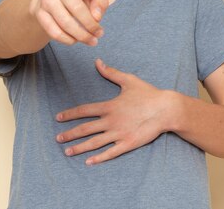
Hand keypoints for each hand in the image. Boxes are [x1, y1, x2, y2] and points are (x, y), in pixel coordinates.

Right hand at [29, 0, 107, 45]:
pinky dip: (67, 40)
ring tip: (91, 40)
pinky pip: (54, 32)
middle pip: (77, 9)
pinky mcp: (39, 13)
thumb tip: (96, 17)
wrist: (51, 0)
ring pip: (66, 23)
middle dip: (91, 25)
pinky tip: (74, 40)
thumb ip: (100, 2)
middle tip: (99, 34)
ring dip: (81, 36)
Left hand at [55, 59, 174, 164]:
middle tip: (58, 138)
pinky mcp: (128, 143)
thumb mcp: (128, 80)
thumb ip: (111, 72)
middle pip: (85, 129)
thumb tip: (98, 62)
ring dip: (79, 147)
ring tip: (67, 152)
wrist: (166, 109)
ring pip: (94, 142)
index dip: (70, 114)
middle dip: (70, 134)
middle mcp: (111, 121)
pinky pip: (110, 152)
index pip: (84, 110)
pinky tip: (88, 162)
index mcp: (109, 106)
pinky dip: (99, 158)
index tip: (58, 117)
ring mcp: (119, 133)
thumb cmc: (148, 93)